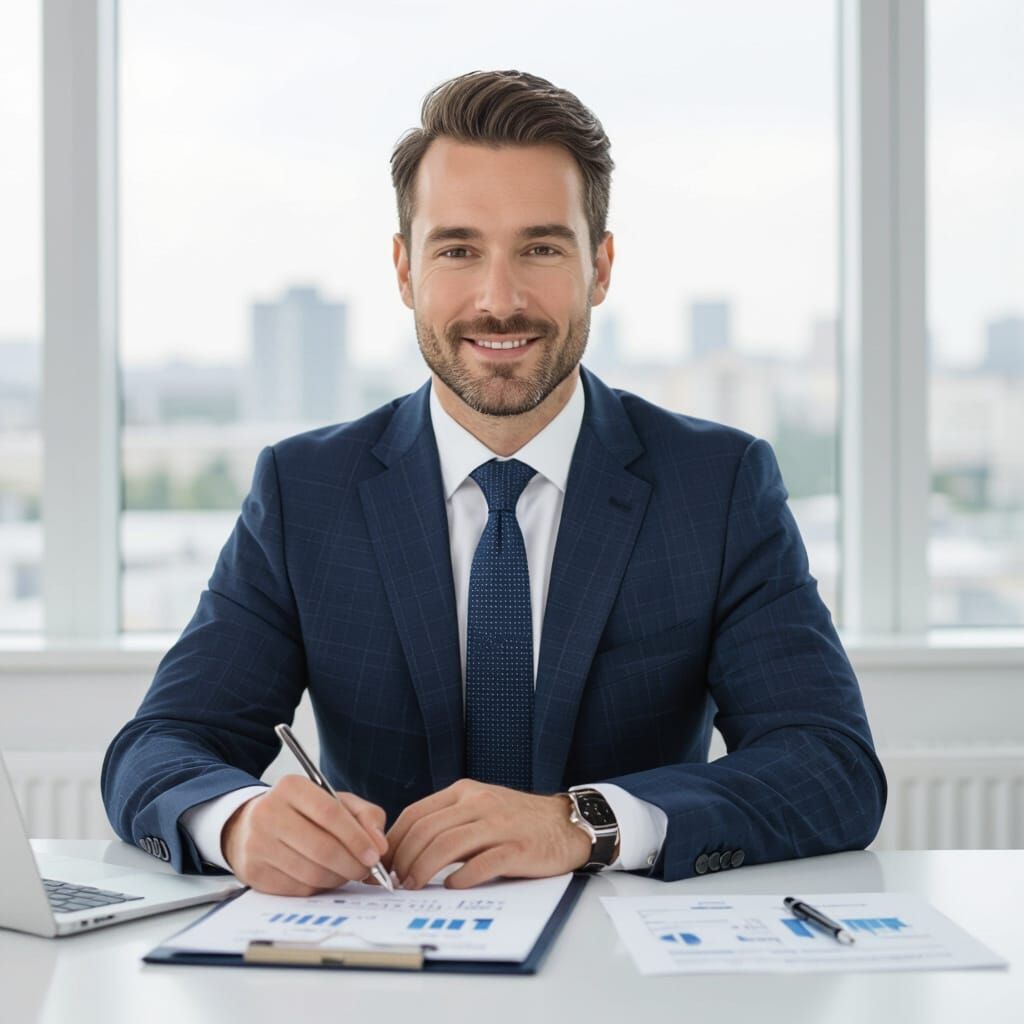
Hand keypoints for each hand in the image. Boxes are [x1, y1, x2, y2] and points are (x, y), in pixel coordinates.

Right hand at [221, 775, 388, 895]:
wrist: (250, 825)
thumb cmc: (302, 813)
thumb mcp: (336, 801)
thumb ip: (365, 816)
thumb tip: (379, 846)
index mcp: (291, 787)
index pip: (330, 813)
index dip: (356, 838)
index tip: (375, 855)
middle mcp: (268, 813)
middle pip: (321, 847)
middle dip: (351, 864)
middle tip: (366, 870)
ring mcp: (257, 844)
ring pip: (310, 873)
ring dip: (338, 878)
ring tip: (347, 872)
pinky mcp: (253, 872)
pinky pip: (297, 889)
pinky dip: (319, 888)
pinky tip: (324, 877)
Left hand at [385, 779, 591, 889]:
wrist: (565, 824)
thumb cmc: (517, 821)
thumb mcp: (479, 808)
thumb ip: (448, 822)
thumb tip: (406, 850)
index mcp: (465, 792)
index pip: (416, 814)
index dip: (394, 841)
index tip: (385, 864)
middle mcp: (479, 803)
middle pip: (427, 830)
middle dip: (404, 859)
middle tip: (396, 881)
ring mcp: (499, 825)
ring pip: (447, 845)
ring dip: (423, 869)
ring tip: (414, 886)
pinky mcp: (517, 849)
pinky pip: (481, 863)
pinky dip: (461, 877)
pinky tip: (452, 885)